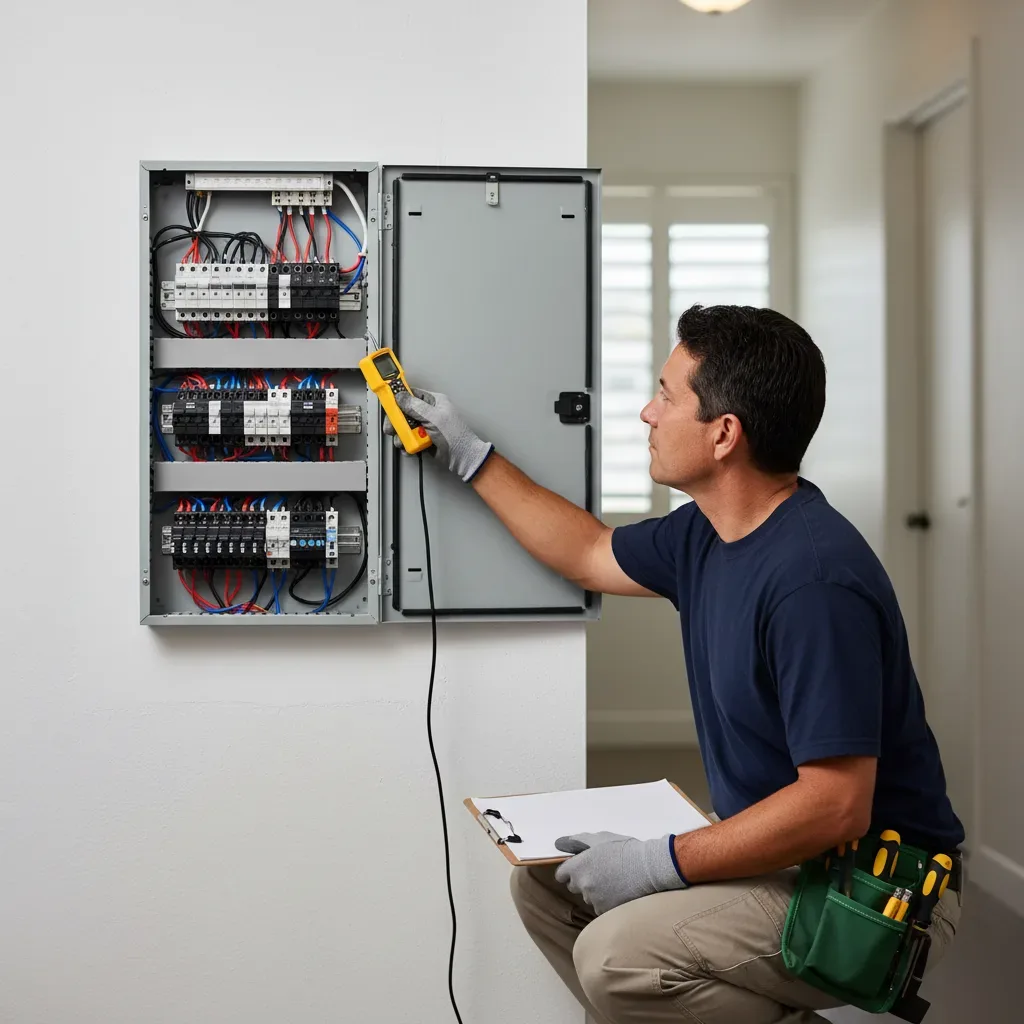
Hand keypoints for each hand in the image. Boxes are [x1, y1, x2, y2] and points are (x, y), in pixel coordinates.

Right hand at [384, 388, 493, 482]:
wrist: (463, 458)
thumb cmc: (456, 436)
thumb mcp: (434, 418)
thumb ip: (416, 407)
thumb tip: (400, 397)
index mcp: (433, 401)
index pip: (411, 394)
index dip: (397, 397)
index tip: (386, 402)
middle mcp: (428, 412)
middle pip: (403, 412)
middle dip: (396, 421)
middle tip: (392, 428)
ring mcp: (425, 426)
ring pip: (404, 426)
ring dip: (401, 435)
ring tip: (404, 441)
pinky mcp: (423, 438)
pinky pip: (409, 439)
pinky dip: (407, 444)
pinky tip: (409, 447)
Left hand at [553, 832, 686, 914]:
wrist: (649, 868)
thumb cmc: (625, 850)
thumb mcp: (600, 839)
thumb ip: (576, 841)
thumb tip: (559, 843)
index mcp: (578, 867)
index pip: (561, 875)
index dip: (570, 870)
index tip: (581, 867)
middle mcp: (583, 886)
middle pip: (574, 886)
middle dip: (583, 879)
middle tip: (601, 870)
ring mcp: (595, 900)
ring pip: (589, 897)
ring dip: (596, 891)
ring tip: (614, 879)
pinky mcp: (607, 911)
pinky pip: (601, 907)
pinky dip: (607, 901)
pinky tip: (619, 891)